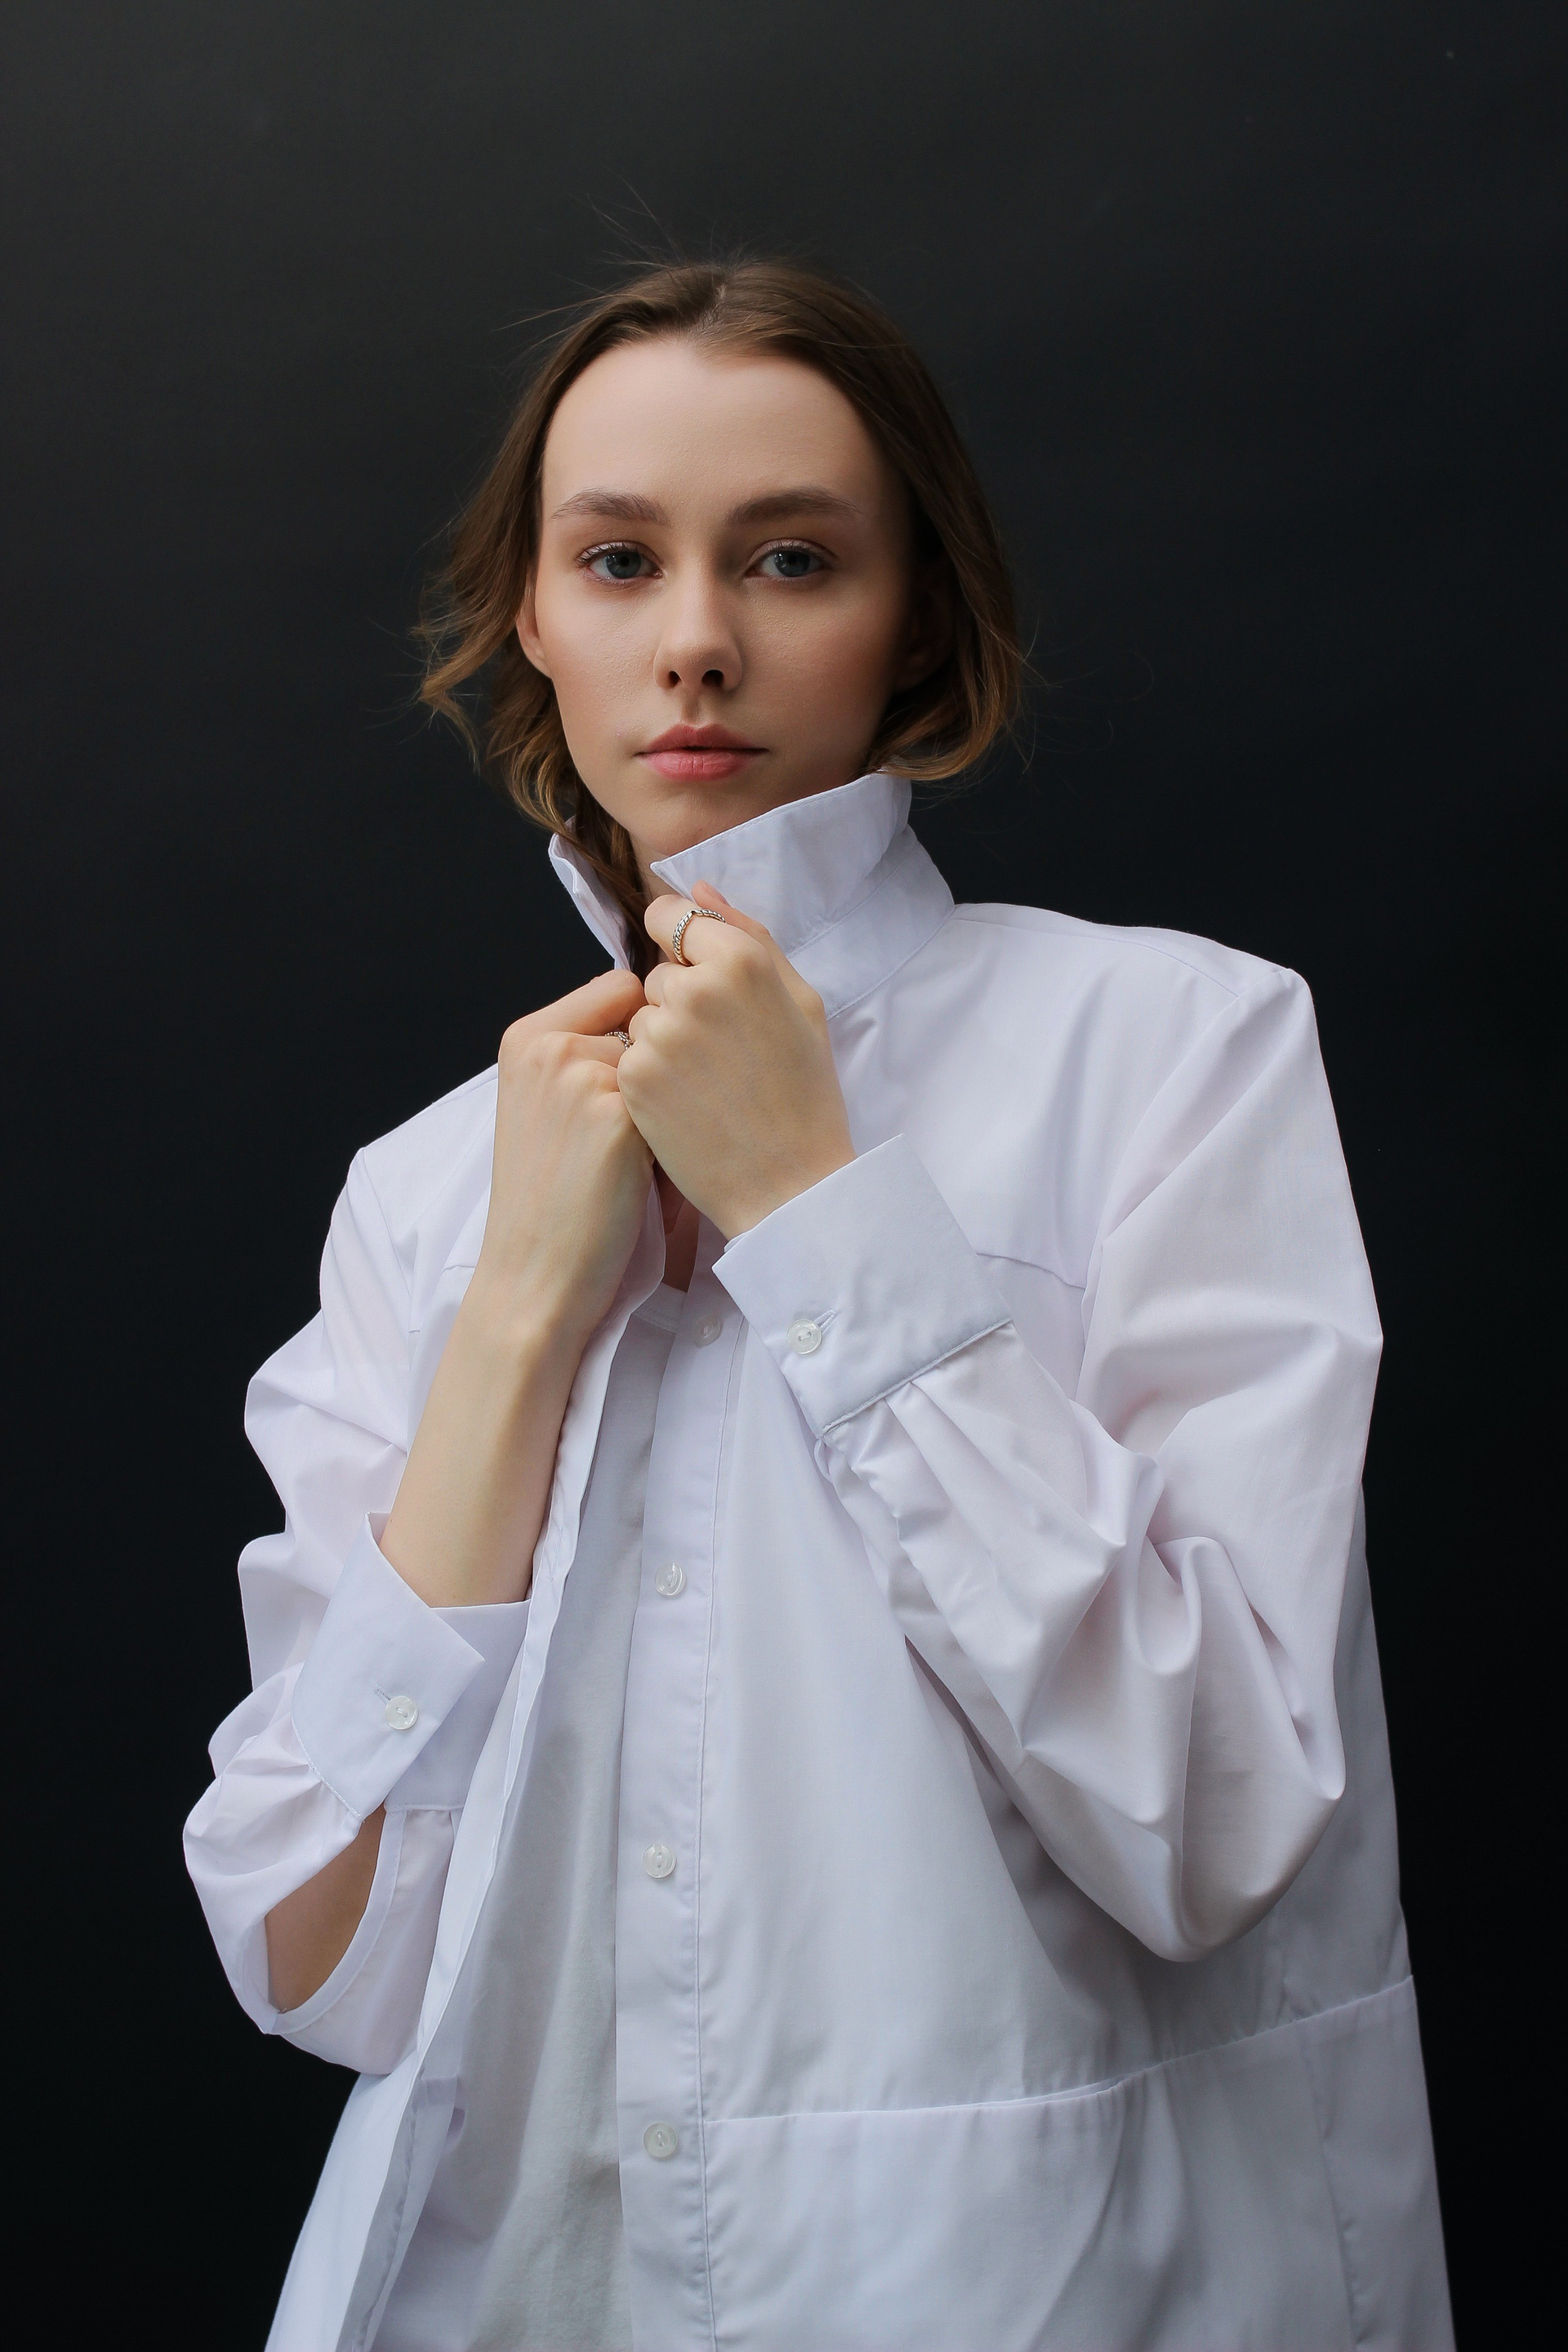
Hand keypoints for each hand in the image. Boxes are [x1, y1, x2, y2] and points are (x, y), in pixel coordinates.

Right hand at [472, 967, 652, 1345]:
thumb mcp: (545, 1105)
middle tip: (625, 1137)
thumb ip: (582, 1053)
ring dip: (670, 1103)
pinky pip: (678, 1103)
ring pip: (670, 1063)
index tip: (633, 1080)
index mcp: (526, 1036)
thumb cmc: (551, 1197)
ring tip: (632, 1160)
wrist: (534, 1273)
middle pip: (651, 1024)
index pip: (619, 988)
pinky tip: (643, 1175)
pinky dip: (674, 1136)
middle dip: (658, 1070)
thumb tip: (658, 1013)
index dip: (643, 1031)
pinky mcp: (617, 1114)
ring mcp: (582, 1075)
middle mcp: (549, 1045)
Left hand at [617, 883, 854, 1237]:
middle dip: (681, 999)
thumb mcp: (801, 1002)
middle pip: (659, 971)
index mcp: (740, 960)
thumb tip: (699, 890)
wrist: (789, 1184)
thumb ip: (749, 935)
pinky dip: (650, 1075)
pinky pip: (629, 1054)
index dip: (682, 943)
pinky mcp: (634, 1076)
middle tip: (723, 1049)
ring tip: (708, 1080)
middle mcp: (694, 989)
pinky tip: (688, 1102)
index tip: (699, 976)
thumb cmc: (805, 1094)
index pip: (671, 916)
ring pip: (642, 1014)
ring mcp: (659, 1034)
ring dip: (664, 1038)